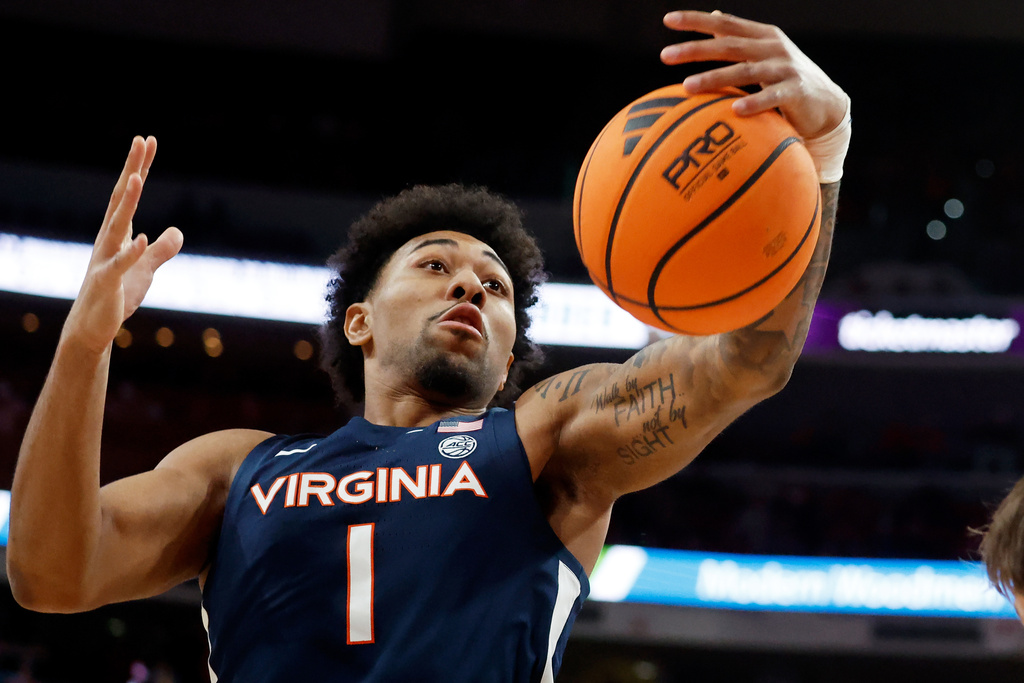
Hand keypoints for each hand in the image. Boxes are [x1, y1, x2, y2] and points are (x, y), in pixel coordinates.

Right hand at [63, 136, 183, 352]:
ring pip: (117, 226)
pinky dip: (131, 252)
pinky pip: (120, 265)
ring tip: (137, 178)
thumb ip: (162, 249)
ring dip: (127, 203)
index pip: (130, 194)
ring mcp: (106, 259)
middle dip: (132, 170)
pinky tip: (141, 238)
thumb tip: (176, 231)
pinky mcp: (108, 283)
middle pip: (122, 199)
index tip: (148, 141)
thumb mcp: (146, 269)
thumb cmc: (118, 296)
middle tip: (140, 140)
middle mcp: (108, 240)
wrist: (93, 327)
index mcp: (118, 233)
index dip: (140, 167)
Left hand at [661, 10, 847, 139]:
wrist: (826, 103)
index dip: (697, 20)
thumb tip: (716, 17)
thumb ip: (740, 39)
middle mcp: (772, 47)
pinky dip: (754, 103)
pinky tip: (735, 110)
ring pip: (745, 71)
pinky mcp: (796, 91)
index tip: (668, 20)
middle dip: (695, 49)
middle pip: (729, 45)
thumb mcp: (764, 53)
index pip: (725, 24)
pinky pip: (772, 97)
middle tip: (665, 55)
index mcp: (762, 36)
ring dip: (714, 77)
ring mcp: (785, 68)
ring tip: (687, 86)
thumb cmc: (786, 78)